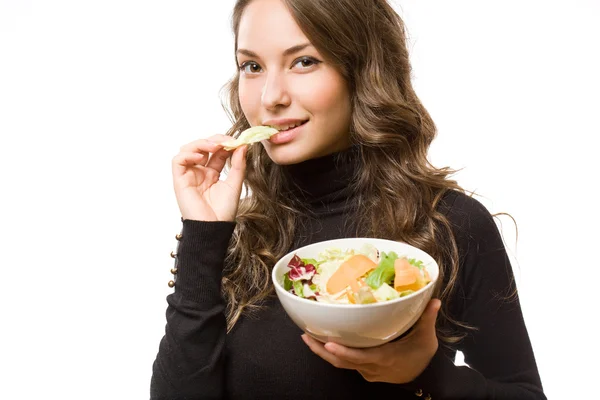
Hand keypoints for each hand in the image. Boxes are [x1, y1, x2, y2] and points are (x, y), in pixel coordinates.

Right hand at [172, 134, 247, 221]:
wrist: (214, 227)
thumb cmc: (224, 211)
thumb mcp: (235, 184)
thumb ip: (238, 165)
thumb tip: (243, 146)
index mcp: (212, 173)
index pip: (216, 151)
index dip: (225, 143)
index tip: (237, 141)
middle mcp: (199, 172)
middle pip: (201, 146)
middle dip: (214, 140)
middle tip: (227, 141)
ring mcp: (189, 175)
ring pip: (188, 149)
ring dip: (201, 143)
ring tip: (216, 146)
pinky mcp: (180, 180)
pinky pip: (178, 160)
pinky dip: (188, 154)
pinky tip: (201, 157)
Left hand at [302, 298, 440, 383]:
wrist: (423, 379)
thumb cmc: (421, 356)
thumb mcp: (427, 339)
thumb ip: (427, 320)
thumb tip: (433, 300)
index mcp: (385, 358)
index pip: (361, 357)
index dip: (343, 352)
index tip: (328, 342)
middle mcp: (371, 367)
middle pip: (342, 362)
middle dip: (322, 350)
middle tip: (306, 336)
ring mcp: (366, 371)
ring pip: (340, 364)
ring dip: (322, 352)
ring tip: (306, 337)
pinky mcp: (363, 370)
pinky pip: (344, 363)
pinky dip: (331, 353)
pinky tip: (320, 341)